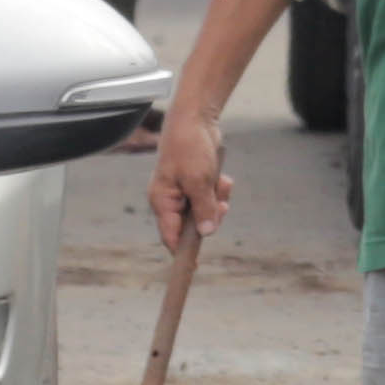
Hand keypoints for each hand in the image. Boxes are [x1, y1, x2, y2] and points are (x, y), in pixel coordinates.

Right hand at [151, 106, 230, 247]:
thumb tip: (207, 232)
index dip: (182, 251)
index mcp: (162, 201)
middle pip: (192, 226)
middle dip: (210, 217)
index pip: (170, 236)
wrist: (196, 117)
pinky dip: (219, 190)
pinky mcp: (197, 183)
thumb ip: (203, 209)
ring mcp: (184, 191)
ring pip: (205, 211)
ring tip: (220, 184)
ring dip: (217, 201)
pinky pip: (211, 197)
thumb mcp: (198, 181)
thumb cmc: (189, 147)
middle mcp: (171, 199)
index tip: (194, 266)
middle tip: (220, 206)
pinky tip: (222, 178)